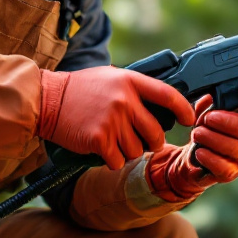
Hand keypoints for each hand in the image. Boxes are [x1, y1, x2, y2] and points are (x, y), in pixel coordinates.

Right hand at [39, 66, 195, 168]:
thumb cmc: (80, 89)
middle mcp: (125, 100)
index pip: (168, 95)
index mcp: (130, 81)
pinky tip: (102, 149)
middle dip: (153, 143)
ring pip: (137, 151)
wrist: (47, 99)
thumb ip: (135, 88)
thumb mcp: (111, 77)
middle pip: (156, 133)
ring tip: (114, 141)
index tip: (189, 119)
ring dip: (128, 152)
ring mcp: (113, 120)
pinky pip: (118, 161)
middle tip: (144, 142)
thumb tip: (162, 103)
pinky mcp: (100, 139)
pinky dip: (112, 160)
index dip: (184, 109)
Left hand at [145, 77, 237, 201]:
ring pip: (237, 149)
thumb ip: (216, 93)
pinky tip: (199, 151)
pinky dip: (210, 158)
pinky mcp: (231, 172)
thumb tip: (213, 87)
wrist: (195, 151)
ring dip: (214, 139)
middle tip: (209, 117)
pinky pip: (224, 167)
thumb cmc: (209, 123)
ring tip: (198, 132)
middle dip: (230, 122)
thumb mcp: (211, 103)